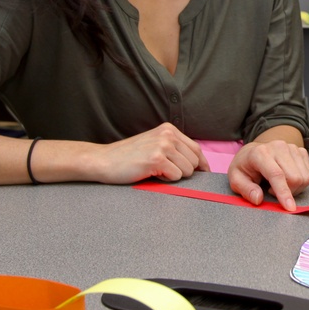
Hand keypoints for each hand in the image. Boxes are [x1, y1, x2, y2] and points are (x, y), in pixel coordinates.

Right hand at [91, 123, 209, 183]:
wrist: (104, 160)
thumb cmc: (129, 157)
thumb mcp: (155, 144)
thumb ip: (175, 149)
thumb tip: (199, 164)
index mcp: (169, 129)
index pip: (196, 148)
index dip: (202, 163)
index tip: (204, 173)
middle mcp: (168, 135)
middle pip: (194, 161)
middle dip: (184, 171)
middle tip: (163, 170)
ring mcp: (162, 146)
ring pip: (187, 170)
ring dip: (174, 176)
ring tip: (156, 171)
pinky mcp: (156, 159)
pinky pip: (176, 176)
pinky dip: (166, 180)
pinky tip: (151, 174)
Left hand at [227, 140, 308, 211]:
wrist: (254, 151)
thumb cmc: (245, 166)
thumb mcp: (236, 179)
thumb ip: (245, 190)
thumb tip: (258, 199)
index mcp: (260, 153)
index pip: (277, 174)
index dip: (284, 192)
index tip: (289, 208)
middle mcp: (278, 147)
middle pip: (294, 177)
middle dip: (288, 192)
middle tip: (271, 191)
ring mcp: (291, 147)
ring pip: (304, 177)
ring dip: (295, 188)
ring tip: (279, 185)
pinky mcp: (300, 150)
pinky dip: (300, 182)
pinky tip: (288, 179)